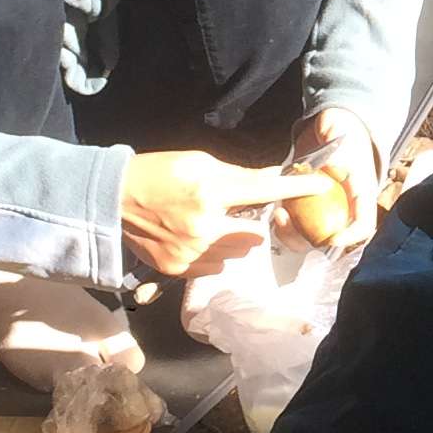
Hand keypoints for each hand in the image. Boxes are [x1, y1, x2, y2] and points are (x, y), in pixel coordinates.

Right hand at [121, 149, 341, 279]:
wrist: (113, 199)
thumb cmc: (159, 173)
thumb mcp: (199, 163)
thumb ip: (238, 174)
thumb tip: (272, 175)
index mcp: (210, 192)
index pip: (264, 191)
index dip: (295, 189)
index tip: (320, 186)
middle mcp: (204, 227)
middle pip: (255, 235)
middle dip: (251, 225)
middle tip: (235, 213)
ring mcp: (190, 253)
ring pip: (236, 255)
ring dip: (234, 242)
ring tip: (211, 226)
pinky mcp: (177, 269)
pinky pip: (214, 267)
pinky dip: (214, 255)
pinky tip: (196, 240)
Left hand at [285, 107, 380, 254]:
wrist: (331, 125)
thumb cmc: (344, 133)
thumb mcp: (344, 143)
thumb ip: (339, 158)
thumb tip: (333, 170)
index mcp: (361, 195)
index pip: (364, 224)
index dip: (351, 237)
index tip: (333, 239)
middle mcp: (344, 207)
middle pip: (333, 237)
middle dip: (312, 240)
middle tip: (293, 225)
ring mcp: (325, 208)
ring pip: (312, 236)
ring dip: (294, 234)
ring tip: (281, 215)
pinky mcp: (307, 206)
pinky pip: (297, 225)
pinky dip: (285, 224)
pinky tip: (278, 210)